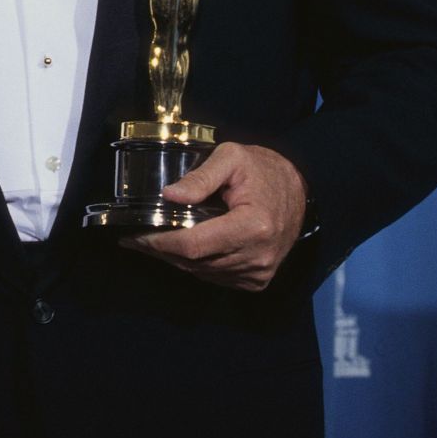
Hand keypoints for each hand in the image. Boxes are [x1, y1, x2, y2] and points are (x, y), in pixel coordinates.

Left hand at [121, 142, 307, 290]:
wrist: (302, 188)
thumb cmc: (264, 169)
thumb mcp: (232, 158)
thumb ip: (200, 177)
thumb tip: (169, 195)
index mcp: (252, 226)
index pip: (193, 245)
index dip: (160, 243)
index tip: (134, 236)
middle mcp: (257, 256)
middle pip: (194, 263)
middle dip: (161, 251)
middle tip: (134, 239)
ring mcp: (259, 272)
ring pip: (202, 273)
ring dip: (176, 260)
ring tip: (152, 243)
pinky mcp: (258, 279)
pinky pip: (216, 277)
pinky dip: (197, 265)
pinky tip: (182, 250)